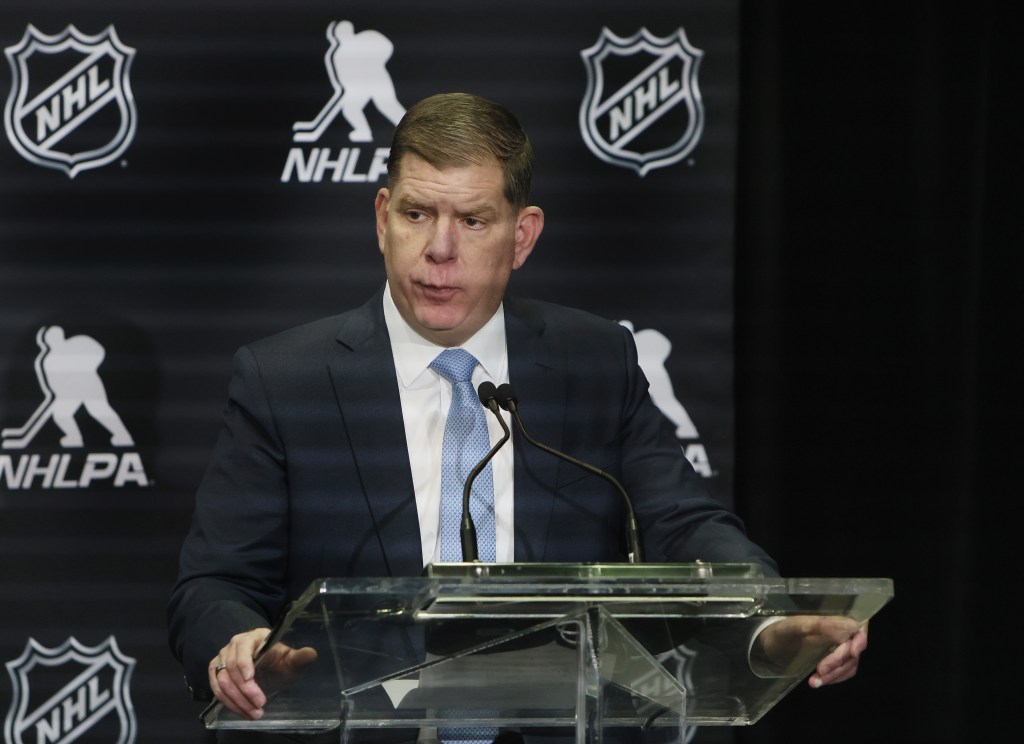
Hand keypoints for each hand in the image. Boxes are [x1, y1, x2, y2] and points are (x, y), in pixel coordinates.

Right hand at [209, 628, 318, 718]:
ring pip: (222, 680)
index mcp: (254, 636)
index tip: (250, 679)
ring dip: (236, 700)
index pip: (242, 647)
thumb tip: (311, 653)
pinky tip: (242, 712)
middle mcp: (235, 644)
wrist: (271, 671)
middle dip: (245, 690)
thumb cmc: (281, 663)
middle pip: (231, 667)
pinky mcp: (217, 672)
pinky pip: (216, 688)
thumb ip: (300, 658)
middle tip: (260, 705)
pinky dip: (227, 702)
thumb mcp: (292, 662)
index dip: (244, 663)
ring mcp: (223, 658)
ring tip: (254, 714)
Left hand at [753, 616, 868, 687]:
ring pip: (850, 664)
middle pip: (853, 651)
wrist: (773, 644)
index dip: (860, 641)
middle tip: (819, 675)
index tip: (853, 654)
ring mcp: (841, 646)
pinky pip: (845, 670)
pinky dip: (835, 677)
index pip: (857, 630)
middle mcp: (842, 632)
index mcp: (834, 620)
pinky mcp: (837, 658)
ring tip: (815, 682)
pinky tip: (822, 680)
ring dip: (835, 674)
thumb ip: (816, 626)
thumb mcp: (793, 626)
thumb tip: (842, 631)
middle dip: (838, 665)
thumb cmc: (782, 631)